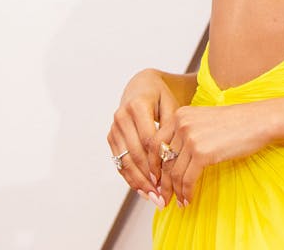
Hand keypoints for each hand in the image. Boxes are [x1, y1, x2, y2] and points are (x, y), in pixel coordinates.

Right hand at [107, 69, 180, 205]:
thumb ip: (172, 128)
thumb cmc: (162, 97)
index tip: (169, 179)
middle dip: (148, 178)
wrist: (142, 86)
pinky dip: (130, 177)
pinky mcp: (111, 136)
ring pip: (125, 160)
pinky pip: (119, 161)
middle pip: (135, 154)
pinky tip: (142, 190)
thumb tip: (170, 155)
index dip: (158, 162)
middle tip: (162, 196)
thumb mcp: (172, 105)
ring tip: (153, 197)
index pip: (148, 140)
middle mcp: (121, 116)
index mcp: (138, 105)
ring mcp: (114, 127)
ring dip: (138, 182)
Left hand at [157, 101, 275, 206]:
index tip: (156, 179)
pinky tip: (189, 199)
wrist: (259, 121)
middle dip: (162, 182)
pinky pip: (187, 179)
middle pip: (162, 160)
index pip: (155, 143)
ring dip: (175, 191)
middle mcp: (181, 124)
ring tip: (178, 201)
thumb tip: (170, 160)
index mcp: (179, 115)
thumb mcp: (204, 121)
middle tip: (163, 196)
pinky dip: (187, 192)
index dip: (152, 165)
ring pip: (174, 172)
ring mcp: (191, 138)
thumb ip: (185, 134)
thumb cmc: (236, 123)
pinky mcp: (202, 153)